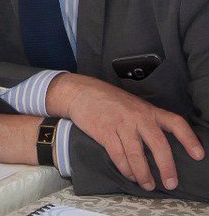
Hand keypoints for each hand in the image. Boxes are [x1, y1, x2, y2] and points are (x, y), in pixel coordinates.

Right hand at [47, 73, 203, 190]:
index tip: (198, 155)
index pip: (175, 122)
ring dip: (143, 174)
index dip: (189, 139)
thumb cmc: (109, 101)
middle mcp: (138, 117)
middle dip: (166, 167)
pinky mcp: (104, 132)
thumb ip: (147, 121)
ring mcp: (121, 124)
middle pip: (159, 144)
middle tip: (170, 183)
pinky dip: (125, 169)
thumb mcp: (133, 105)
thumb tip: (160, 146)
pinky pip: (118, 156)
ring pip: (137, 155)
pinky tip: (129, 174)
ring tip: (147, 184)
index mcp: (148, 110)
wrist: (80, 92)